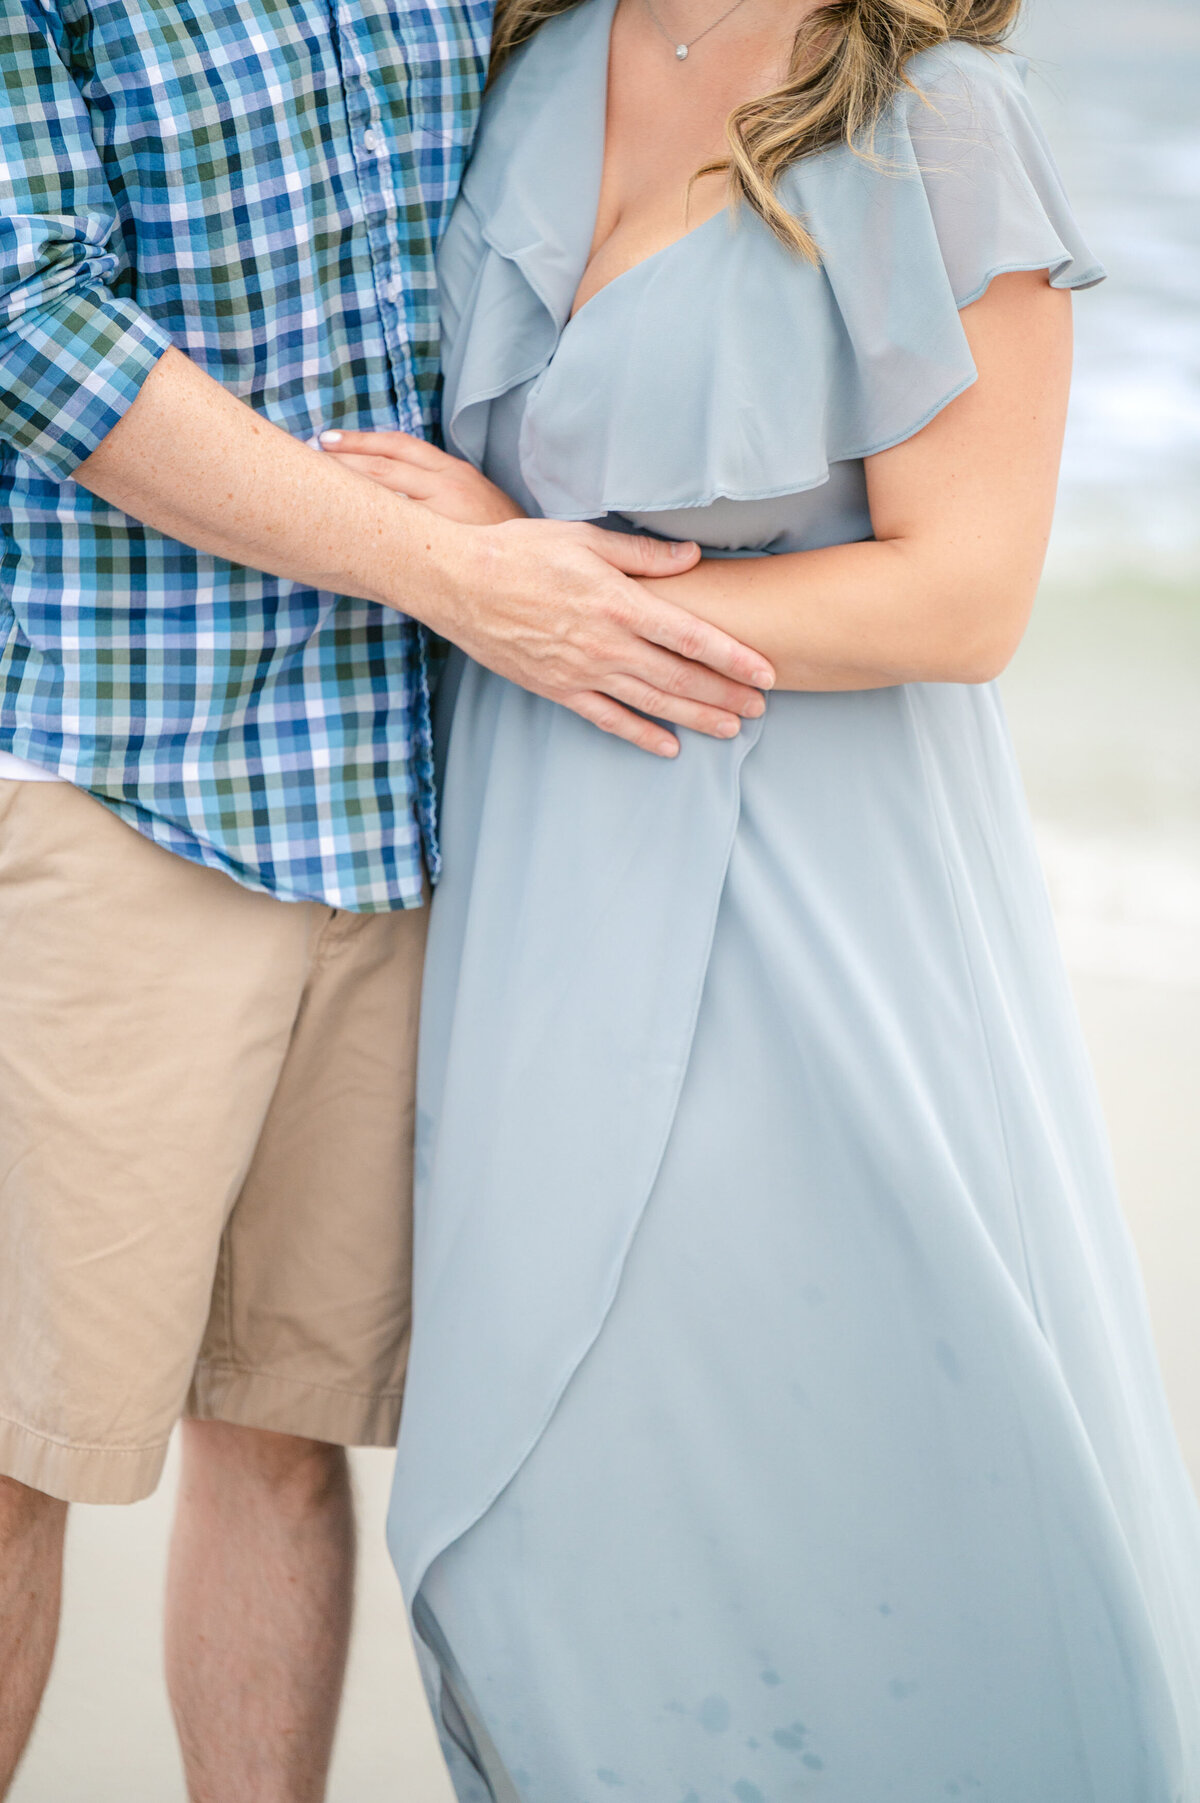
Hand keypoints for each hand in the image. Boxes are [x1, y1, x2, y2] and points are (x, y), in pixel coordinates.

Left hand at [319, 429, 523, 525]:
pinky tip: (339, 525)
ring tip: (311, 485)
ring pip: (382, 493)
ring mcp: (443, 516)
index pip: (397, 445)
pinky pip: (393, 529)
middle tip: (303, 460)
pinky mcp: (440, 543)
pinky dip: (364, 522)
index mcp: (455, 471)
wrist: (532, 568)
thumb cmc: (496, 538)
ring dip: (344, 485)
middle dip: (341, 460)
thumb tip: (386, 483)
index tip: (326, 441)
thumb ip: (436, 487)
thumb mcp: (473, 499)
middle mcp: (448, 486)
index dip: (359, 441)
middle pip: (382, 465)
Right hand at [325, 431, 774, 756]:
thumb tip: (691, 558)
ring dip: (695, 718)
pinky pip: (607, 719)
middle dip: (725, 695)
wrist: (456, 581)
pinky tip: (669, 747)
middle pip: (680, 677)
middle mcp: (606, 644)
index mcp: (619, 602)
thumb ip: (642, 555)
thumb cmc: (520, 551)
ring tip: (732, 729)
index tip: (766, 672)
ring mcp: (581, 671)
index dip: (733, 657)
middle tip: (762, 709)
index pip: (691, 636)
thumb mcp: (584, 538)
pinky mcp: (557, 689)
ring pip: (651, 703)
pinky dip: (640, 735)